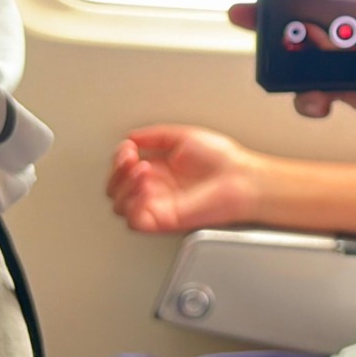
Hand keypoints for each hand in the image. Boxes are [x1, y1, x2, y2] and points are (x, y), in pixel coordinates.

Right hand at [106, 124, 261, 232]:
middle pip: (115, 188)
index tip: (128, 147)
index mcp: (159, 169)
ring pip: (120, 205)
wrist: (240, 178)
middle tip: (130, 159)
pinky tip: (145, 187)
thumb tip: (131, 137)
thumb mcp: (183, 136)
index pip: (123, 168)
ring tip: (141, 170)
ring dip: (123, 185)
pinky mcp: (162, 220)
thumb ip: (155, 136)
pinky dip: (132, 205)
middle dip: (117, 171)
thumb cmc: (222, 160)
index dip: (119, 157)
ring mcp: (158, 205)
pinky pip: (135, 221)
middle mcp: (156, 188)